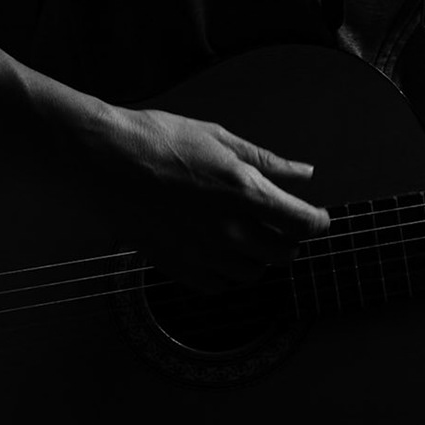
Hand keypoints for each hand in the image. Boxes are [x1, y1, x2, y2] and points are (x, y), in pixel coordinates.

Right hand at [81, 105, 329, 292]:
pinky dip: (227, 273)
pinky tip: (218, 250)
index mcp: (246, 193)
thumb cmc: (160, 140)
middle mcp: (230, 231)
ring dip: (258, 257)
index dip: (318, 222)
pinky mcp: (178, 267)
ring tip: (245, 233)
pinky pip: (218, 286)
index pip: (304, 224)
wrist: (106, 160)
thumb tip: (305, 173)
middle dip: (289, 240)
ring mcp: (203, 253)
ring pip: (253, 274)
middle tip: (279, 222)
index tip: (316, 217)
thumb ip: (267, 162)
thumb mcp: (220, 139)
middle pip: (284, 254)